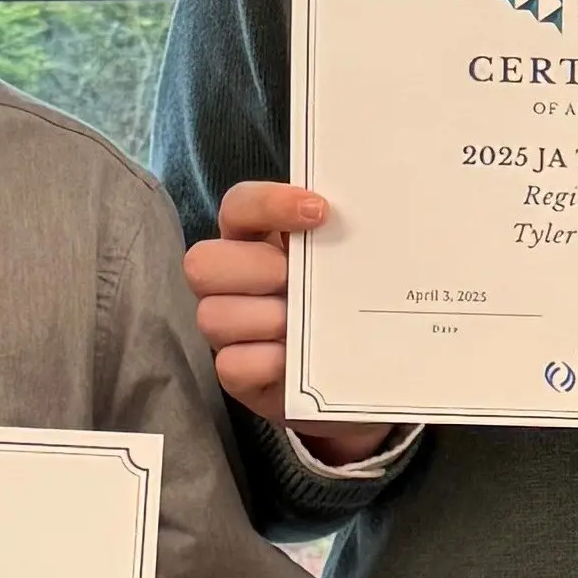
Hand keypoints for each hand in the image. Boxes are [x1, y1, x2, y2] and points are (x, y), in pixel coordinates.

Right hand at [183, 183, 394, 460]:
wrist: (353, 373)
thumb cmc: (341, 305)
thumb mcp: (343, 267)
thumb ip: (341, 240)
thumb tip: (374, 221)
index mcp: (252, 240)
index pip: (238, 206)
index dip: (269, 204)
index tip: (320, 212)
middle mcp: (228, 281)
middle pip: (204, 263)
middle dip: (259, 269)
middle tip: (303, 282)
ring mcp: (225, 328)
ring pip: (213, 316)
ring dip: (268, 319)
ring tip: (314, 327)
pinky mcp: (234, 373)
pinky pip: (230, 365)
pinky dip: (268, 361)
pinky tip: (300, 362)